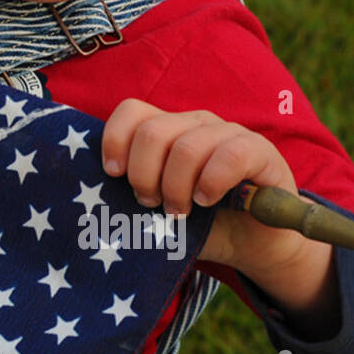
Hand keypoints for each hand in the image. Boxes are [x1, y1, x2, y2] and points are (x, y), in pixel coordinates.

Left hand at [100, 98, 313, 275]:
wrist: (255, 243)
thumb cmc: (201, 222)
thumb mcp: (159, 206)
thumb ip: (134, 191)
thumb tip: (93, 191)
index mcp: (168, 130)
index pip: (131, 111)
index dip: (115, 140)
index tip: (113, 174)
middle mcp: (195, 123)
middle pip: (152, 132)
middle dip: (144, 175)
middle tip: (151, 203)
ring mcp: (228, 133)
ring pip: (186, 147)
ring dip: (176, 187)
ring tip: (180, 212)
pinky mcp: (260, 150)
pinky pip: (229, 155)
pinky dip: (210, 182)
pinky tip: (206, 200)